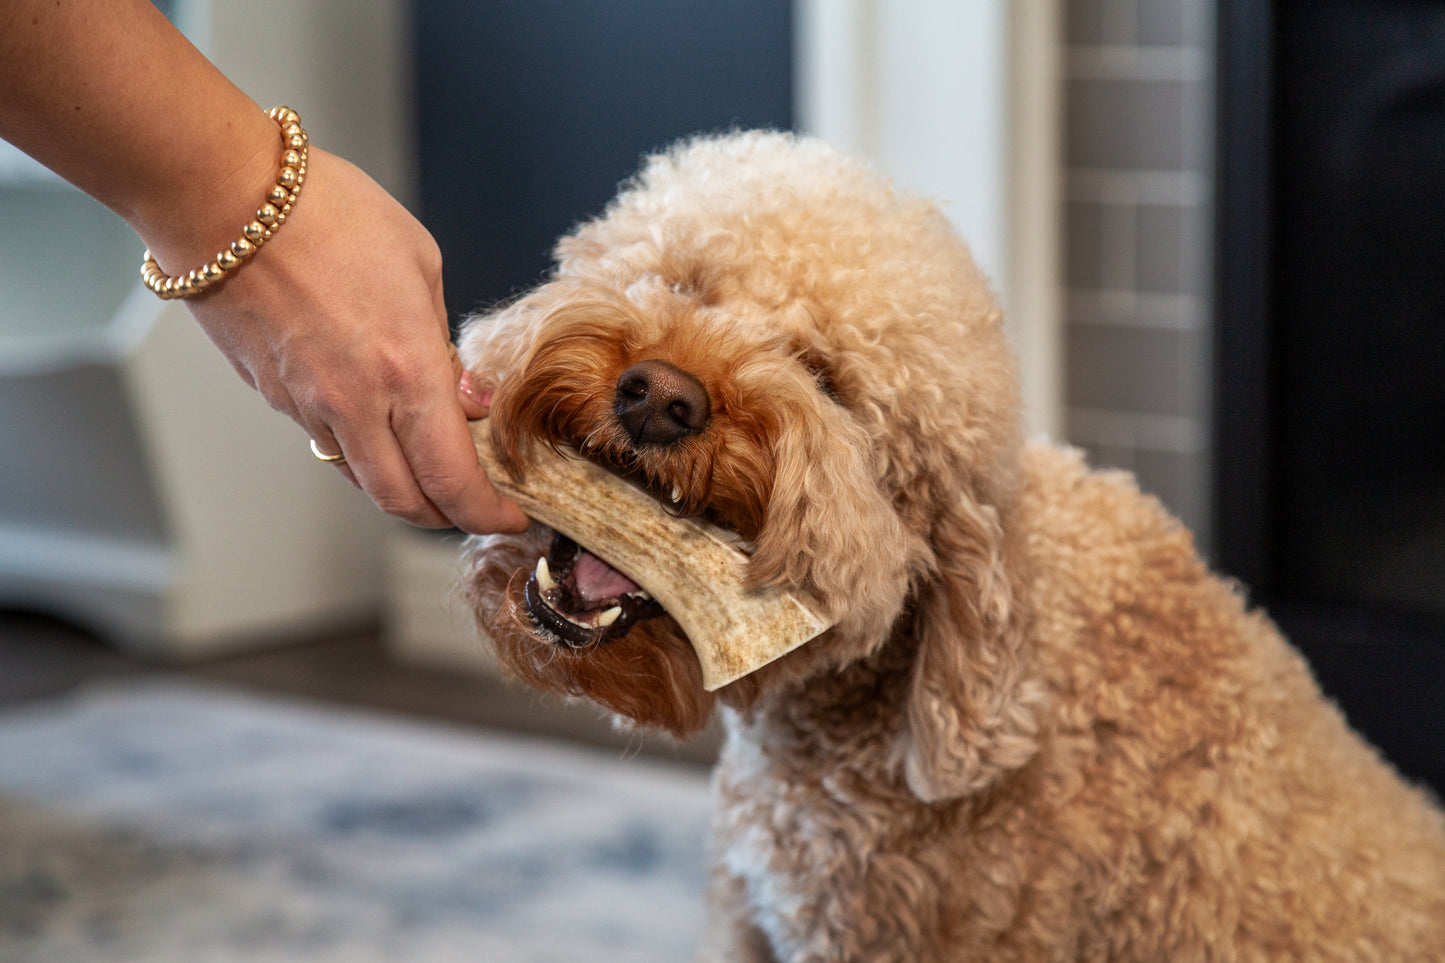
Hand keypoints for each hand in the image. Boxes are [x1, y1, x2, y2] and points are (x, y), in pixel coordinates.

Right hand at [181, 147, 528, 533]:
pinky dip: (362, 450)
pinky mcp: (272, 395)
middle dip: (447, 518)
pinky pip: (327, 442)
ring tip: (431, 465)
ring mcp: (307, 405)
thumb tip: (466, 394)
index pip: (454, 479)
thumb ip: (445, 342)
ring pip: (362, 477)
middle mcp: (356, 403)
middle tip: (475, 506)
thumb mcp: (420, 264)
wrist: (223, 197)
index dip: (488, 513)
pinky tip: (379, 423)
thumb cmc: (328, 213)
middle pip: (404, 502)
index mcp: (407, 371)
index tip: (511, 516)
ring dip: (402, 486)